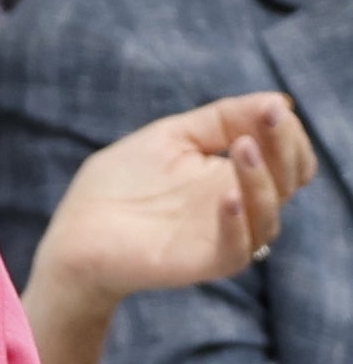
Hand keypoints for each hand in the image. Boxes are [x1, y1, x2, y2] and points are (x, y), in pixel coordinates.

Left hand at [31, 91, 315, 309]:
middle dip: (284, 148)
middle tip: (269, 121)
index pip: (286, 157)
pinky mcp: (203, 263)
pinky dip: (237, 223)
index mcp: (235, 176)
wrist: (75, 234)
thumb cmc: (120, 183)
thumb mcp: (172, 137)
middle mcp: (239, 207)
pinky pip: (237, 249)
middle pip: (288, 182)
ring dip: (260, 179)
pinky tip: (228, 197)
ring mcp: (223, 236)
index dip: (287, 133)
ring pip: (267, 214)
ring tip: (243, 147)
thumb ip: (221, 119)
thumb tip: (280, 100)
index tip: (274, 107)